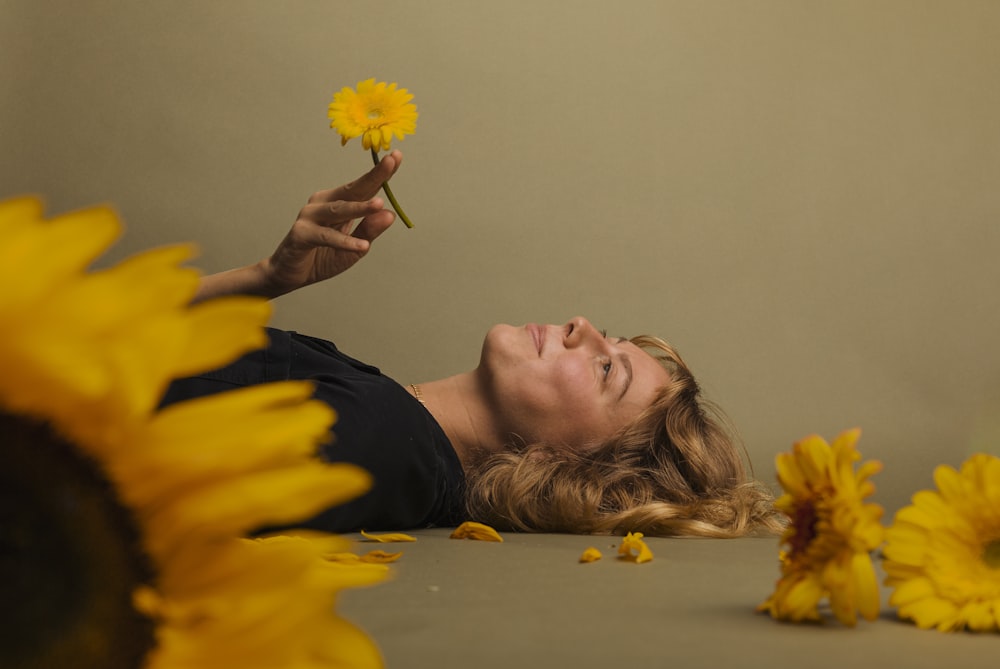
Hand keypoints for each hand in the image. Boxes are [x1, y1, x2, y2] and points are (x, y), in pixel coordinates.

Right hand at [260, 150, 403, 295]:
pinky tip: (361, 245)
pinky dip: (345, 241)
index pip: (363, 187)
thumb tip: (390, 213)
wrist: (290, 275)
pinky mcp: (301, 234)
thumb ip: (370, 231)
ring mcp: (310, 216)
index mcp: (337, 203)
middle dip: (373, 176)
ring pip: (339, 210)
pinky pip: (327, 237)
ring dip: (360, 208)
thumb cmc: (322, 258)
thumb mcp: (354, 248)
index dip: (380, 173)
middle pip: (353, 189)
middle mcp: (323, 203)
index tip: (397, 156)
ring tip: (380, 204)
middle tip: (391, 161)